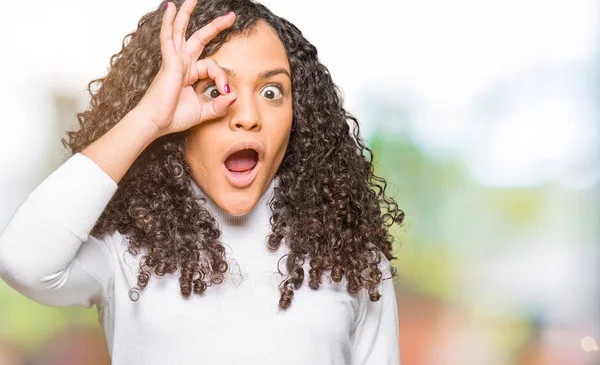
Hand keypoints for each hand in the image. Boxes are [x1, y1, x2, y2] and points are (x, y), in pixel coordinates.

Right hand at [136, 0, 236, 136]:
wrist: (155, 124)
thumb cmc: (173, 118)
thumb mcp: (203, 112)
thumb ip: (219, 105)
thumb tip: (234, 96)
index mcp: (189, 74)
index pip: (212, 66)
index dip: (222, 77)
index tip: (226, 91)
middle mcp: (182, 64)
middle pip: (199, 38)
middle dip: (215, 26)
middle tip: (230, 16)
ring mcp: (174, 61)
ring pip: (181, 31)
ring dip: (187, 14)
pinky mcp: (168, 62)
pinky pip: (168, 38)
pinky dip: (168, 22)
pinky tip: (170, 8)